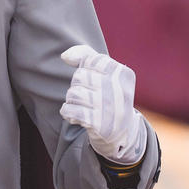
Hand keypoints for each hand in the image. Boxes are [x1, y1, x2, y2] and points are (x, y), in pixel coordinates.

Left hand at [60, 45, 147, 164]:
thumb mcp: (106, 73)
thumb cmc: (108, 96)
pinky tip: (76, 116)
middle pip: (80, 76)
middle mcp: (120, 91)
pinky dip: (68, 112)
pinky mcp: (99, 125)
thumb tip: (65, 56)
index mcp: (124, 74)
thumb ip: (87, 55)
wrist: (120, 133)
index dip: (85, 69)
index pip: (91, 60)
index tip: (93, 81)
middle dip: (77, 85)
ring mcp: (110, 109)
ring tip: (83, 106)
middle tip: (87, 96)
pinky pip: (69, 110)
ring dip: (72, 101)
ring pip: (73, 93)